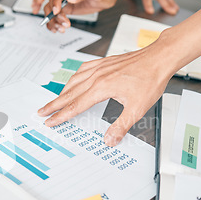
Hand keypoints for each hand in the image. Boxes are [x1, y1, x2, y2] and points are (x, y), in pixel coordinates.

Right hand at [37, 39, 174, 145]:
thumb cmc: (150, 79)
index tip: (50, 122)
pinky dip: (74, 77)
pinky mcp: (104, 63)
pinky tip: (73, 80)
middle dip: (54, 105)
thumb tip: (109, 140)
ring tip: (54, 101)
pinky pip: (82, 69)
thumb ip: (121, 126)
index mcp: (101, 88)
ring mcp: (99, 68)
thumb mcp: (137, 108)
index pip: (75, 106)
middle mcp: (96, 77)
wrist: (158, 58)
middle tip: (41, 112)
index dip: (60, 116)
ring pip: (73, 81)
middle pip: (69, 94)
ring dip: (61, 92)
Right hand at [43, 0, 128, 32]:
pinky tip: (57, 28)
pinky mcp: (66, 7)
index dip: (56, 0)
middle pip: (52, 0)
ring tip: (61, 29)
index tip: (57, 11)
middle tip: (64, 23)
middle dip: (55, 14)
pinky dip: (54, 22)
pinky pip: (55, 15)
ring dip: (53, 20)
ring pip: (51, 9)